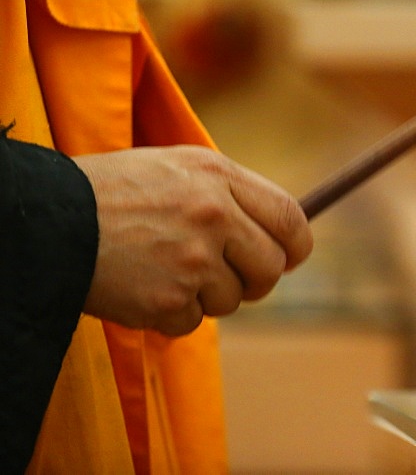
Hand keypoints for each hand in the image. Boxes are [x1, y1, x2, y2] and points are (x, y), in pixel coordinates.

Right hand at [73, 145, 312, 335]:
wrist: (46, 219)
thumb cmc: (112, 191)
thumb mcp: (177, 167)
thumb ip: (229, 193)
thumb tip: (277, 231)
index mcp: (219, 177)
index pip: (290, 218)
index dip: (295, 245)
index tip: (289, 258)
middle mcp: (214, 215)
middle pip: (271, 267)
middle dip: (254, 279)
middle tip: (226, 276)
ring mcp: (192, 260)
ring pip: (232, 300)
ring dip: (205, 296)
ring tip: (164, 270)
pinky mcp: (167, 300)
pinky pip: (193, 323)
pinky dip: (172, 315)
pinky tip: (143, 287)